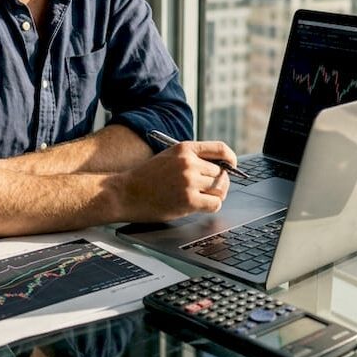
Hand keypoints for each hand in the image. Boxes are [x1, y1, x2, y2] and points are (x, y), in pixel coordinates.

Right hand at [114, 141, 237, 221]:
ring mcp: (189, 181)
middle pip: (222, 173)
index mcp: (184, 148)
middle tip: (211, 191)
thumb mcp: (168, 158)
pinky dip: (212, 207)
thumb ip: (191, 159)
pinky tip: (201, 207)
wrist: (124, 193)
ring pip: (220, 189)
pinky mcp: (188, 200)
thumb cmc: (145, 178)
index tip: (232, 167)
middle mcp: (189, 163)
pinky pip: (214, 204)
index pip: (220, 149)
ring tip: (204, 199)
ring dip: (216, 196)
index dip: (231, 159)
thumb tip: (219, 169)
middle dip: (220, 183)